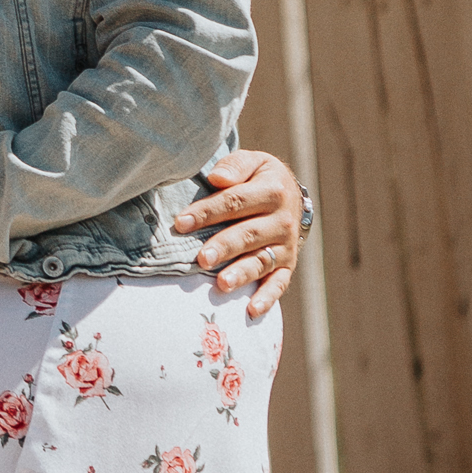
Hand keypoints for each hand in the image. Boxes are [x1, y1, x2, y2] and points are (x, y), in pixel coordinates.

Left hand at [172, 148, 303, 320]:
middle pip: (249, 234)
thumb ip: (234, 167)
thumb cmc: (258, 178)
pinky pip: (279, 283)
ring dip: (242, 273)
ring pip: (262, 261)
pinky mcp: (288, 265)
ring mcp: (286, 245)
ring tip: (222, 284)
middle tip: (202, 258)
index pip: (236, 202)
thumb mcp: (252, 162)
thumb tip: (217, 178)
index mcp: (272, 190)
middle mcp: (282, 220)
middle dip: (224, 246)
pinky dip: (267, 298)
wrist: (290, 194)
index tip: (182, 223)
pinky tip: (251, 310)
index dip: (208, 212)